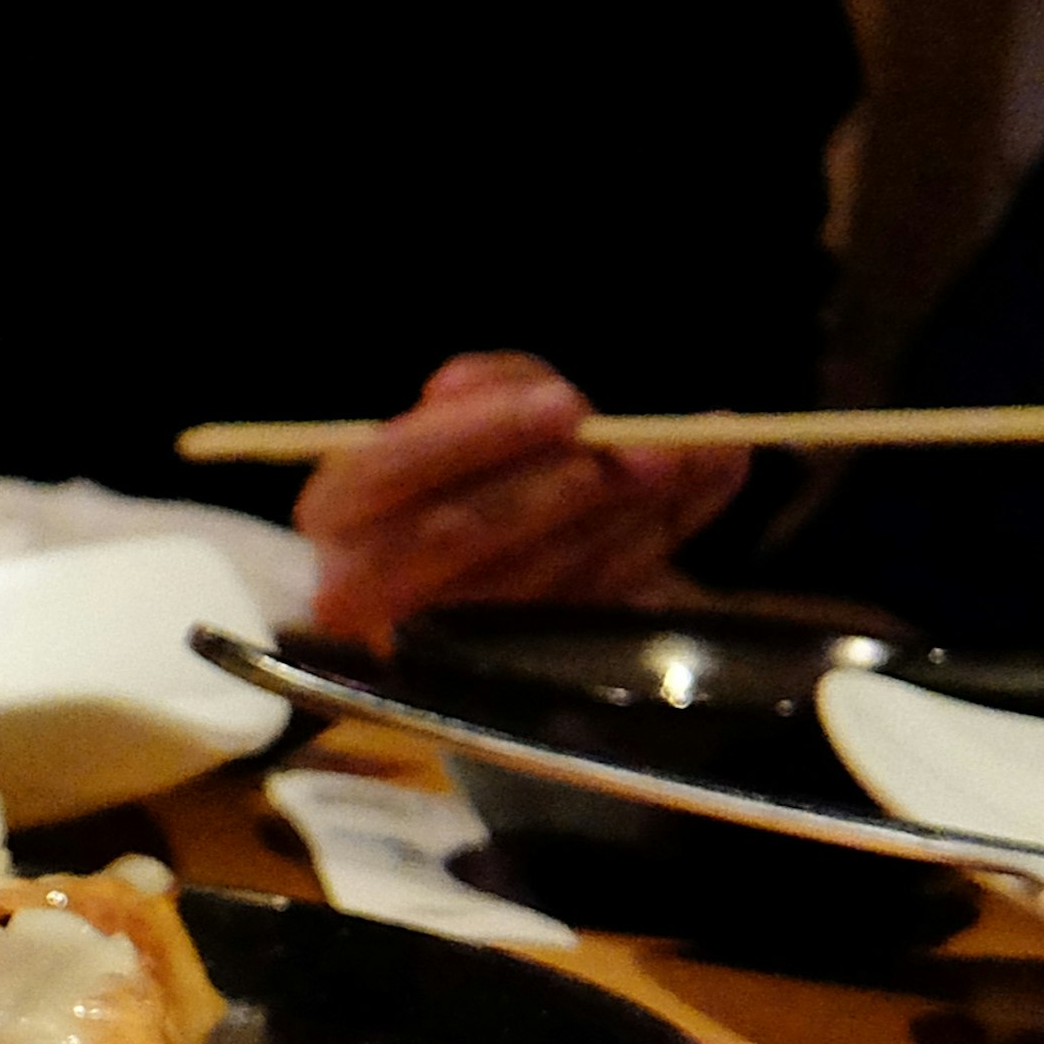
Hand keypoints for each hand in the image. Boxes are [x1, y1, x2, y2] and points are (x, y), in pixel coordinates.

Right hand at [296, 352, 748, 649]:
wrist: (521, 552)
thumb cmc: (481, 470)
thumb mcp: (482, 414)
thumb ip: (492, 388)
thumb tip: (467, 382)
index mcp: (341, 506)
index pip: (383, 469)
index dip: (472, 434)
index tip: (566, 402)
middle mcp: (362, 581)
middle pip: (455, 531)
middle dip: (560, 485)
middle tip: (650, 452)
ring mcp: (430, 633)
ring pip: (524, 575)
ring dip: (621, 515)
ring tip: (690, 459)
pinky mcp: (503, 661)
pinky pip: (573, 607)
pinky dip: (649, 543)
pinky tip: (702, 483)